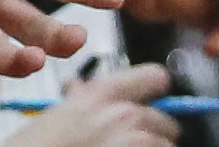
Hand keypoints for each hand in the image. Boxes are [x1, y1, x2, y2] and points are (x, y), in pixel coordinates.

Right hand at [11, 64, 178, 146]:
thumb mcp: (53, 117)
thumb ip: (76, 101)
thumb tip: (79, 92)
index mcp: (100, 97)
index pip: (153, 78)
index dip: (152, 86)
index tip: (152, 90)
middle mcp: (126, 118)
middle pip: (166, 121)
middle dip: (151, 130)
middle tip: (129, 139)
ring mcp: (139, 146)